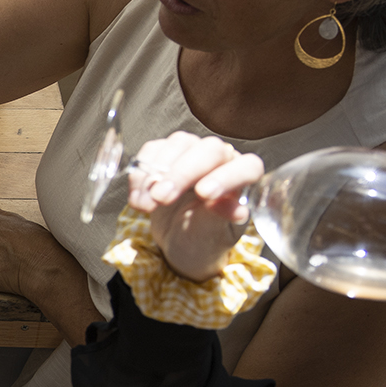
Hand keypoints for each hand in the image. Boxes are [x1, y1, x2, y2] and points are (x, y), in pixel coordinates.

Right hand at [123, 133, 263, 281]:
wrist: (177, 241)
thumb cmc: (203, 239)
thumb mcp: (213, 236)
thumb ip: (221, 219)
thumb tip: (236, 211)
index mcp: (245, 179)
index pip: (247, 167)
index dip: (227, 177)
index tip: (204, 195)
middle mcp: (222, 159)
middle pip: (209, 150)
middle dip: (181, 173)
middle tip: (161, 198)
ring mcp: (193, 152)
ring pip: (178, 145)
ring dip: (155, 174)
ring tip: (146, 205)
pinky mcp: (166, 153)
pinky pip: (151, 151)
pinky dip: (140, 174)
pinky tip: (138, 198)